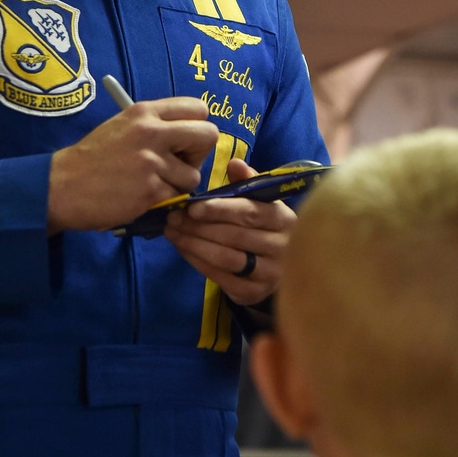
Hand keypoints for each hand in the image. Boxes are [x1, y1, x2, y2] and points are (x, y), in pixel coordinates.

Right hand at [47, 97, 218, 232]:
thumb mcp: (122, 126)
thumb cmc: (93, 158)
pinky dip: (164, 201)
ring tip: (153, 184)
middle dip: (199, 154)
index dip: (196, 127)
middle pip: (208, 135)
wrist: (62, 186)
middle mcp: (151, 131)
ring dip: (179, 184)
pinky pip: (176, 196)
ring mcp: (151, 161)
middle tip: (179, 165)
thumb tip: (188, 134)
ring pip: (194, 175)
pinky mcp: (150, 189)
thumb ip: (155, 124)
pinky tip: (143, 196)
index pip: (198, 108)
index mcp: (145, 111)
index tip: (183, 142)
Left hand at [164, 158, 295, 303]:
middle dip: (199, 227)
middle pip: (235, 236)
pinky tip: (182, 248)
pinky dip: (197, 261)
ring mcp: (269, 273)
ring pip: (226, 258)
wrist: (277, 267)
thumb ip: (247, 182)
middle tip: (173, 218)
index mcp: (284, 219)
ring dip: (194, 244)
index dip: (220, 209)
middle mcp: (282, 247)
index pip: (251, 213)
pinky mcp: (253, 293)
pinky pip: (220, 277)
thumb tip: (234, 163)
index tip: (192, 206)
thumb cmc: (263, 227)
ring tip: (172, 232)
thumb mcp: (260, 202)